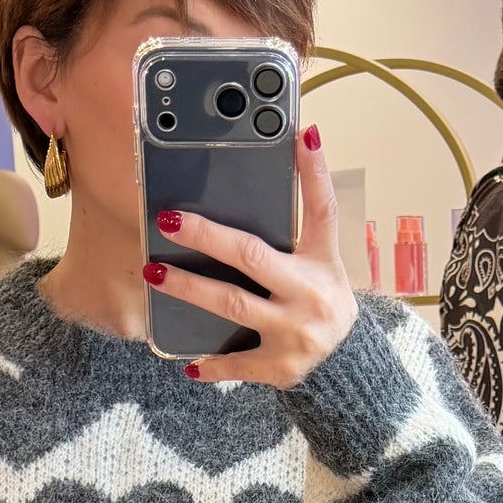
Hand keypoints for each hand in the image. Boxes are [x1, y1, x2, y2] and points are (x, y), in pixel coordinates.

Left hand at [146, 126, 357, 387]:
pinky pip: (237, 363)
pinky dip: (213, 365)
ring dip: (189, 288)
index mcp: (324, 263)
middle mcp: (311, 294)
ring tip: (153, 274)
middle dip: (207, 237)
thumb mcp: (322, 266)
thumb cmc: (323, 305)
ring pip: (232, 305)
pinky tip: (190, 363)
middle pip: (252, 257)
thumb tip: (273, 177)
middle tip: (168, 219)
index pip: (322, 211)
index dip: (314, 172)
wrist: (349, 368)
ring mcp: (295, 333)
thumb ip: (298, 231)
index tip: (303, 134)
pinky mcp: (280, 367)